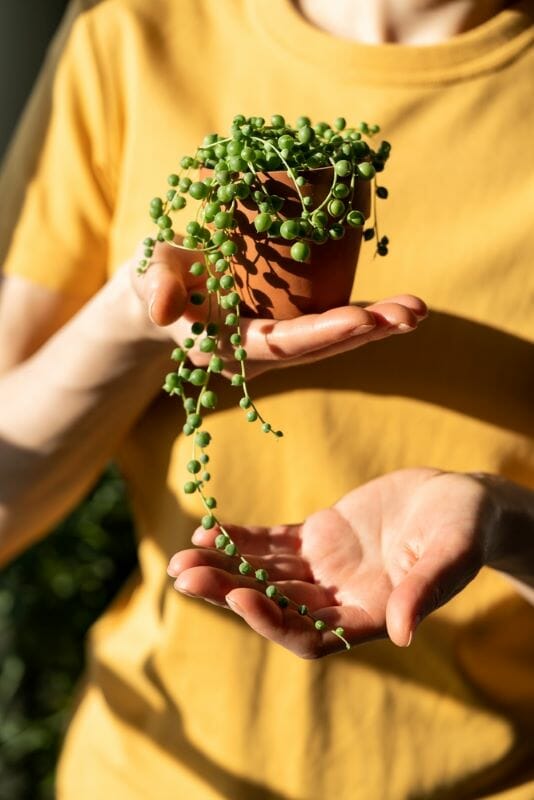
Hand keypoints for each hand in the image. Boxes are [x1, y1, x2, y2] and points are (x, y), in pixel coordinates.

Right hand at [131, 241, 426, 378]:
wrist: (163, 294)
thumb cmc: (157, 278)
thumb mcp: (150, 274)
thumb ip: (156, 285)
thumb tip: (163, 307)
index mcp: (228, 346)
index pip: (279, 343)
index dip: (321, 333)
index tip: (363, 318)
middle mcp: (259, 355)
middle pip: (318, 347)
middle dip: (366, 332)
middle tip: (411, 315)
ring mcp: (277, 347)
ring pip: (331, 342)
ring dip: (376, 328)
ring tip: (418, 310)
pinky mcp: (288, 331)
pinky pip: (330, 329)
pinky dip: (366, 320)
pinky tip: (401, 309)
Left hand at [168, 469, 498, 657]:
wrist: (461, 500)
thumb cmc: (465, 528)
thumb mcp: (452, 554)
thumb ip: (426, 591)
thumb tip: (404, 635)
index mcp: (371, 616)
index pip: (311, 634)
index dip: (273, 621)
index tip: (239, 598)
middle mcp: (341, 599)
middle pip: (274, 603)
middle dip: (228, 590)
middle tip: (182, 574)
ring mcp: (326, 569)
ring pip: (265, 573)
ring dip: (223, 565)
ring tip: (181, 556)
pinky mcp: (320, 537)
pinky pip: (273, 542)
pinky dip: (241, 537)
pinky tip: (208, 530)